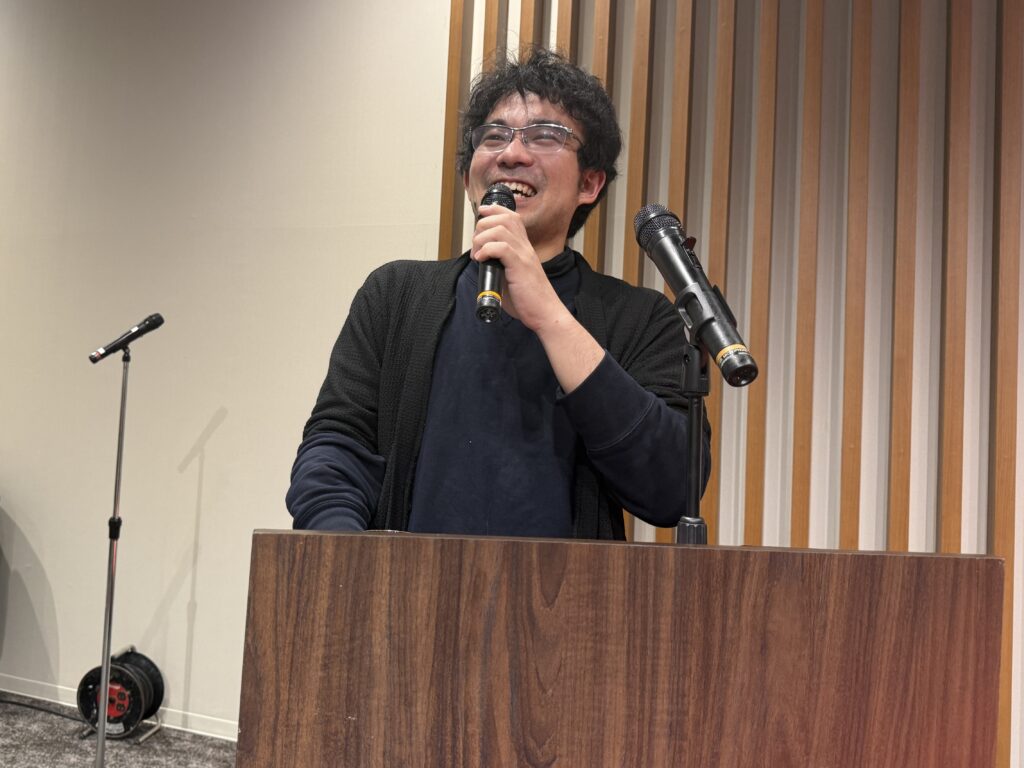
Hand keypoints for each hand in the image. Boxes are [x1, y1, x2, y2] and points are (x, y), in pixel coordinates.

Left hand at [471, 204, 568, 331]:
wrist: (545, 313)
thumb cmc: (528, 300)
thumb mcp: (512, 277)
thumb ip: (500, 265)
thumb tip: (482, 262)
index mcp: (524, 248)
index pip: (512, 217)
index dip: (495, 210)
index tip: (482, 212)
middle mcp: (525, 247)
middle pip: (503, 219)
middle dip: (482, 226)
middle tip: (476, 246)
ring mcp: (523, 255)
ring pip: (500, 230)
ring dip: (481, 239)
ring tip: (477, 255)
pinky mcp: (520, 266)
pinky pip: (501, 247)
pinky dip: (486, 250)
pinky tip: (481, 260)